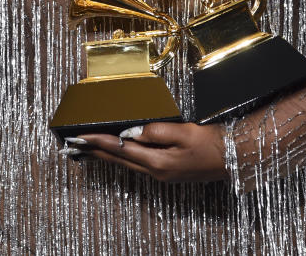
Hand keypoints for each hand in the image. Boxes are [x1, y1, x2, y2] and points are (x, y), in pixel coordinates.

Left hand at [64, 122, 228, 182]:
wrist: (232, 158)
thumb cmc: (210, 144)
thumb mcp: (184, 133)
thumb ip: (155, 131)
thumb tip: (131, 131)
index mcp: (157, 161)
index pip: (119, 148)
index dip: (97, 141)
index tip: (78, 136)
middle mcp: (155, 171)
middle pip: (117, 159)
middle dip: (94, 151)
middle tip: (72, 145)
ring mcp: (160, 174)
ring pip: (125, 163)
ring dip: (105, 155)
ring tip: (87, 148)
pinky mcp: (166, 172)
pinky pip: (136, 163)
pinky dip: (121, 156)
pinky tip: (116, 152)